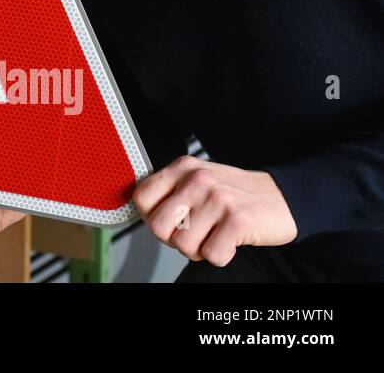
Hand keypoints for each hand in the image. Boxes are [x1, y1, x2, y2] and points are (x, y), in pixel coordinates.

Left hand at [133, 156, 297, 266]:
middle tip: (193, 235)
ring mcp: (217, 199)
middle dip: (173, 240)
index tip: (168, 222)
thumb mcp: (199, 180)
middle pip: (158, 227)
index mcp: (183, 168)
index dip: (150, 218)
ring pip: (183, 245)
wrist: (284, 197)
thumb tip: (144, 212)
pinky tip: (230, 241)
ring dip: (198, 250)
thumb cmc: (236, 194)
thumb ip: (172, 191)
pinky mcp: (237, 220)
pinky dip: (220, 255)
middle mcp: (197, 180)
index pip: (141, 197)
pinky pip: (212, 255)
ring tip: (214, 236)